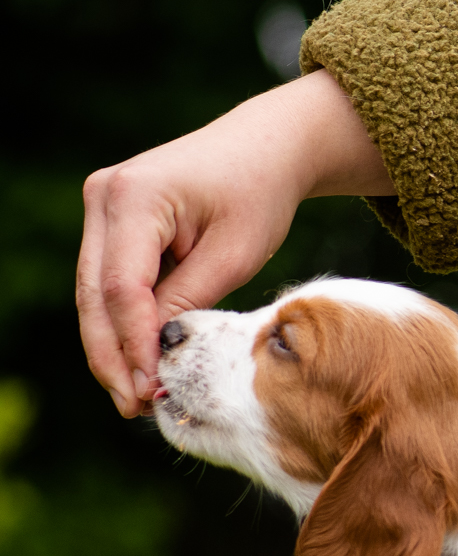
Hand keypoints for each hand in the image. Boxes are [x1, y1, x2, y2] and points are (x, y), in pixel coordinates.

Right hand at [76, 68, 393, 416]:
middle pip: (93, 294)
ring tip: (137, 396)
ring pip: (94, 293)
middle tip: (134, 407)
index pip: (121, 289)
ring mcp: (102, 206)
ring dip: (113, 346)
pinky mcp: (112, 221)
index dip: (133, 345)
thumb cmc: (260, 195)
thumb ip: (191, 301)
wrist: (265, 147)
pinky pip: (108, 282)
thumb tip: (155, 353)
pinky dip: (122, 323)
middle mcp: (104, 196)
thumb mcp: (236, 254)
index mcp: (135, 197)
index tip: (151, 389)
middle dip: (113, 357)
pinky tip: (140, 363)